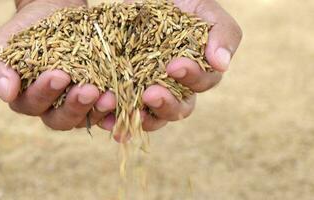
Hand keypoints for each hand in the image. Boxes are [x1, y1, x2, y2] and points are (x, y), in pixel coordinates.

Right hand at [0, 0, 116, 130]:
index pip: (34, 105)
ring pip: (86, 118)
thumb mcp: (4, 46)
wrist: (54, 14)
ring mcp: (77, 104)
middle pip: (61, 119)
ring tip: (110, 96)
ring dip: (99, 110)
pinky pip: (107, 111)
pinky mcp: (97, 97)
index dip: (45, 93)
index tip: (59, 75)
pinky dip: (115, 112)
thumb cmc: (26, 31)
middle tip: (88, 90)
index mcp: (27, 99)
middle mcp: (52, 108)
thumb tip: (7, 93)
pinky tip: (124, 106)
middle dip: (75, 106)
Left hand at [98, 0, 242, 138]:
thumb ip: (221, 33)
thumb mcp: (204, 10)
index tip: (174, 65)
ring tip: (126, 113)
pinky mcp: (127, 91)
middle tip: (150, 95)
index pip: (202, 83)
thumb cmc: (181, 5)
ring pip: (151, 117)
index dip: (191, 77)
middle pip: (178, 109)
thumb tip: (222, 64)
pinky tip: (105, 121)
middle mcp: (176, 88)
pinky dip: (116, 119)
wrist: (149, 1)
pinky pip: (124, 111)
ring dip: (140, 119)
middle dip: (165, 105)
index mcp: (198, 71)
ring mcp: (150, 91)